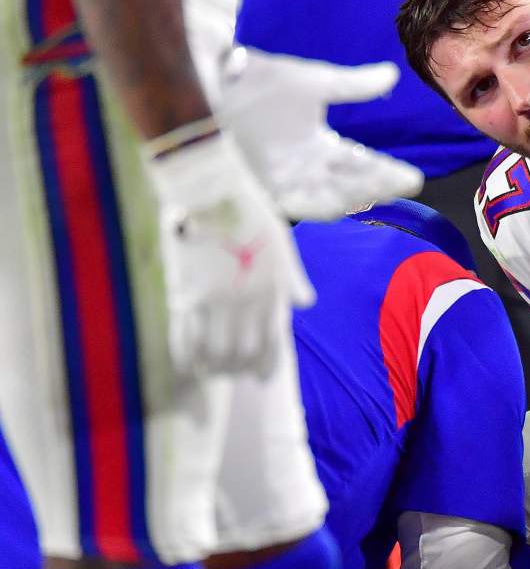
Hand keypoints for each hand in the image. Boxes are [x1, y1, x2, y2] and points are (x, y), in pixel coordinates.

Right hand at [145, 129, 313, 378]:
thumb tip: (306, 305)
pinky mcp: (186, 293)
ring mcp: (216, 300)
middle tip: (231, 373)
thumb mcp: (282, 244)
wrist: (209, 189)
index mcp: (273, 290)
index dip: (267, 366)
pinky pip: (184, 338)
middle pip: (243, 354)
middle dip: (238, 369)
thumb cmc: (249, 213)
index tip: (261, 378)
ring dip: (213, 368)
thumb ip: (293, 279)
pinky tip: (188, 365)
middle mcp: (247, 301)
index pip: (274, 343)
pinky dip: (186, 357)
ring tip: (211, 371)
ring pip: (215, 353)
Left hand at [218, 47, 423, 219]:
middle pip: (349, 186)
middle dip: (378, 187)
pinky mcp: (261, 185)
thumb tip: (392, 74)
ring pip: (327, 200)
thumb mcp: (316, 81)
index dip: (386, 173)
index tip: (413, 178)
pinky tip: (337, 204)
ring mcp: (284, 179)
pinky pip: (295, 206)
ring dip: (354, 198)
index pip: (360, 165)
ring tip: (376, 192)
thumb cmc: (260, 78)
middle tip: (404, 184)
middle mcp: (305, 168)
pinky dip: (317, 207)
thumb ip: (354, 84)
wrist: (212, 78)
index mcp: (319, 146)